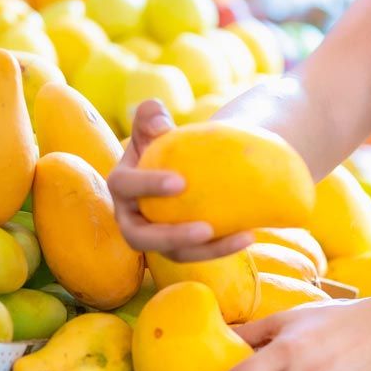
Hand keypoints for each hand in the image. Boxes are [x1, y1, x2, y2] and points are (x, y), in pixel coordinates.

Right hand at [106, 100, 253, 261]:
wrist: (183, 165)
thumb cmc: (166, 140)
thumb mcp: (155, 124)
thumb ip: (151, 116)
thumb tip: (159, 124)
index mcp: (121, 186)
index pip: (125, 187)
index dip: (148, 186)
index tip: (181, 182)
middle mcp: (130, 218)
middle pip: (141, 237)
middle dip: (172, 236)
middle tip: (205, 229)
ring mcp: (154, 238)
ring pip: (176, 253)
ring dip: (208, 251)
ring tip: (242, 237)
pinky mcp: (178, 249)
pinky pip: (198, 254)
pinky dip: (224, 247)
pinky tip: (250, 235)